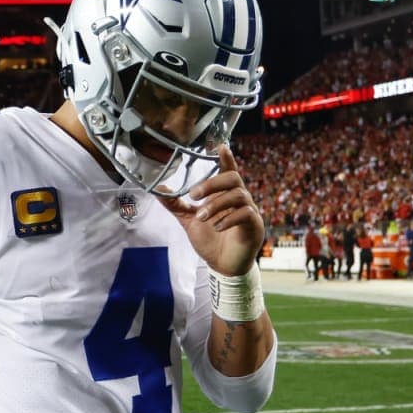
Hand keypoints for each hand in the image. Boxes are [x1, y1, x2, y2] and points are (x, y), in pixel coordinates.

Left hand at [156, 145, 263, 275]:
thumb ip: (175, 204)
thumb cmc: (210, 240)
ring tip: (201, 217)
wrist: (222, 266)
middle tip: (194, 195)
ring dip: (216, 204)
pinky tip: (216, 227)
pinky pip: (246, 214)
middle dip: (212, 183)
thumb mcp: (188, 220)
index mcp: (225, 194)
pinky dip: (229, 218)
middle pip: (233, 178)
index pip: (228, 171)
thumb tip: (158, 188)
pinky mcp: (254, 226)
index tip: (220, 146)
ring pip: (238, 195)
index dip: (226, 158)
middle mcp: (239, 199)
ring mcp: (249, 212)